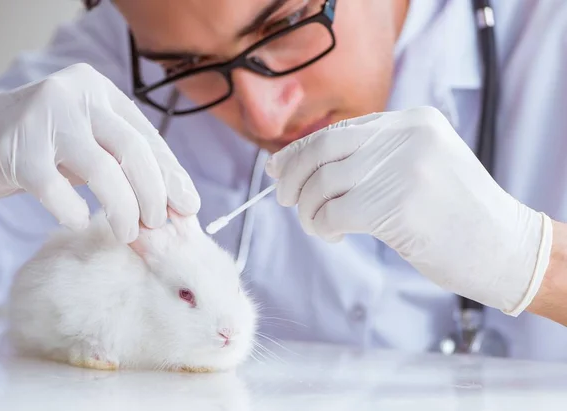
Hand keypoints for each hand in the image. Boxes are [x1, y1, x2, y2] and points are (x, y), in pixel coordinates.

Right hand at [0, 63, 199, 242]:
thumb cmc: (48, 145)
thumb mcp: (92, 143)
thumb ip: (127, 164)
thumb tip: (177, 205)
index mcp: (101, 91)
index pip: (148, 136)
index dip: (171, 175)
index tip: (189, 206)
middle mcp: (76, 95)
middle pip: (132, 149)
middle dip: (153, 194)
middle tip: (158, 224)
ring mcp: (45, 118)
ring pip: (101, 170)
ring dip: (123, 209)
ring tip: (127, 233)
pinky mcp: (17, 149)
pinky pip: (57, 190)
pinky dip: (74, 212)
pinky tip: (80, 220)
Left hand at [266, 106, 552, 314]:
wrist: (507, 247)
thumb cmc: (456, 212)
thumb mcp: (422, 164)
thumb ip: (373, 157)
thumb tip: (303, 165)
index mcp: (411, 121)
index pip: (338, 130)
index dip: (300, 150)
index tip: (279, 168)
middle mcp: (405, 136)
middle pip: (322, 149)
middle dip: (292, 175)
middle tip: (284, 199)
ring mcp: (402, 169)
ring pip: (322, 183)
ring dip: (308, 209)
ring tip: (317, 225)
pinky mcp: (396, 206)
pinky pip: (332, 213)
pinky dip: (320, 226)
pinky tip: (332, 235)